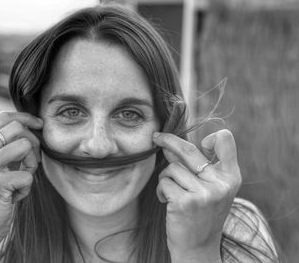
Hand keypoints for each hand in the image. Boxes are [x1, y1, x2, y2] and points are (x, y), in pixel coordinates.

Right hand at [0, 111, 41, 244]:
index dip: (25, 117)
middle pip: (17, 128)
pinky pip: (28, 174)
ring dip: (32, 164)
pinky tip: (15, 195)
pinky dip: (27, 186)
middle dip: (33, 142)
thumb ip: (0, 145)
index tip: (39, 124)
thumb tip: (29, 125)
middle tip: (32, 161)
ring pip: (25, 146)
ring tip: (22, 179)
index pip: (2, 117)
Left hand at [153, 129, 241, 262]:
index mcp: (230, 177)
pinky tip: (166, 201)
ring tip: (170, 193)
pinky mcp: (186, 202)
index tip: (199, 143)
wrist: (198, 249)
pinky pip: (164, 182)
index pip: (226, 141)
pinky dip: (160, 190)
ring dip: (165, 178)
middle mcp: (220, 184)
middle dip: (168, 140)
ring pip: (172, 168)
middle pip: (189, 149)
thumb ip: (195, 166)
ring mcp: (204, 193)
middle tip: (156, 137)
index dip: (211, 137)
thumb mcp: (207, 189)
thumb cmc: (200, 215)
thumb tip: (169, 144)